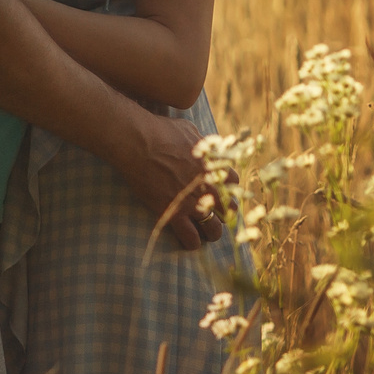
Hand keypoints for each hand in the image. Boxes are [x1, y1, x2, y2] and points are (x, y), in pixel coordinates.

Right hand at [107, 111, 223, 250]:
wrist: (139, 143)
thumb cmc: (161, 131)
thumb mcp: (190, 131)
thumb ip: (202, 143)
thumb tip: (205, 145)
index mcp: (215, 166)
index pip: (234, 183)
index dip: (227, 188)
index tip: (219, 190)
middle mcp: (209, 187)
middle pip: (229, 209)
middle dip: (223, 212)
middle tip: (213, 213)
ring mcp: (192, 203)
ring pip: (214, 229)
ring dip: (211, 231)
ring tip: (206, 233)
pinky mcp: (174, 214)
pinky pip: (191, 238)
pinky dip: (192, 242)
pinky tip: (190, 242)